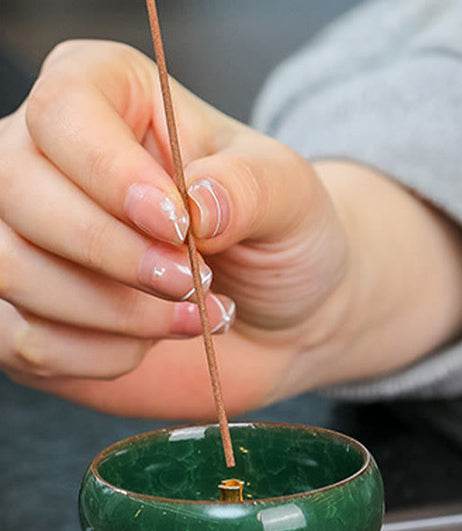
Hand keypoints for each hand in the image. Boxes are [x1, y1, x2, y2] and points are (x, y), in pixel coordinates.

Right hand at [0, 40, 461, 417]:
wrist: (280, 313)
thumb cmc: (280, 238)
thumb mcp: (289, 196)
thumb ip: (248, 186)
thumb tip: (196, 202)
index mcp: (110, 98)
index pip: (65, 114)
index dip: (112, 175)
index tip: (179, 225)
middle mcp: (51, 160)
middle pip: (19, 192)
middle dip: (115, 254)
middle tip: (194, 281)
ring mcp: (31, 239)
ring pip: (12, 271)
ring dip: (113, 312)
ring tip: (190, 314)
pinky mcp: (31, 313)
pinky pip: (23, 341)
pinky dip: (98, 355)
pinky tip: (149, 343)